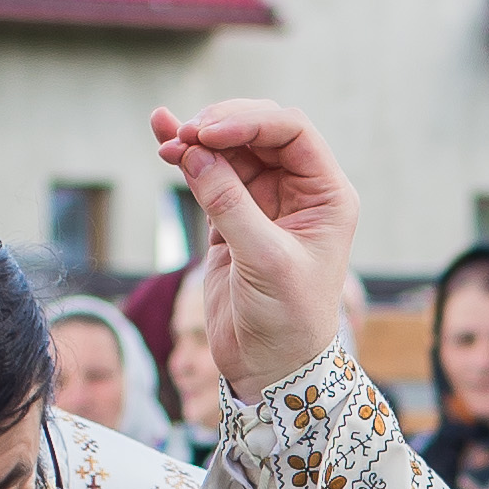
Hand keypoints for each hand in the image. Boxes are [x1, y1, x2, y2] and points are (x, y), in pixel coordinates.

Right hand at [152, 102, 363, 402]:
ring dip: (197, 139)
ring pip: (230, 149)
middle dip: (220, 126)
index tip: (207, 133)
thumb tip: (193, 152)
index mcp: (326, 195)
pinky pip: (208, 174)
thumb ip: (230, 204)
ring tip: (166, 139)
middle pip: (259, 131)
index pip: (291, 131)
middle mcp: (299, 191)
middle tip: (185, 136)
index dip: (249, 121)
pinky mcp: (232, 217)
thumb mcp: (264, 261)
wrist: (270, 368)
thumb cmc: (287, 320)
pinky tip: (162, 131)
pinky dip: (186, 155)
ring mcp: (264, 201)